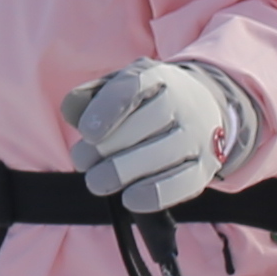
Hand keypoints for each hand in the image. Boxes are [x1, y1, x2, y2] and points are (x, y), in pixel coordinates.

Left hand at [63, 60, 256, 211]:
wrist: (202, 110)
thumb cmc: (147, 103)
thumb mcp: (118, 88)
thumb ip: (89, 97)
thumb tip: (71, 111)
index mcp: (157, 76)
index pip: (133, 87)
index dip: (107, 110)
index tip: (86, 133)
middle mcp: (183, 102)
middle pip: (146, 123)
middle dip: (107, 147)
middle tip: (82, 161)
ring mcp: (197, 135)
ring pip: (162, 154)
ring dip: (123, 172)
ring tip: (97, 181)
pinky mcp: (205, 166)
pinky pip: (182, 183)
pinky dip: (153, 195)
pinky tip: (129, 199)